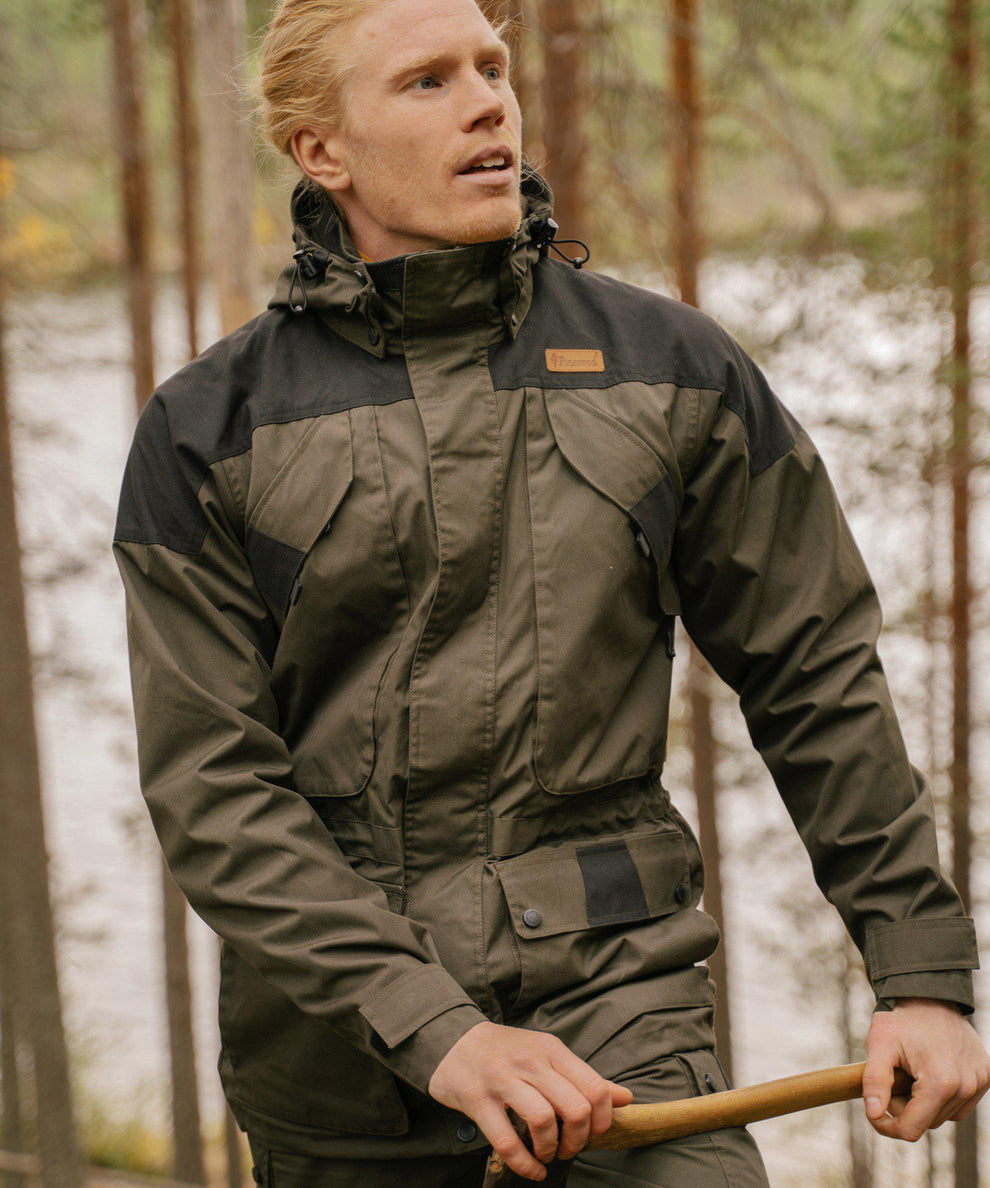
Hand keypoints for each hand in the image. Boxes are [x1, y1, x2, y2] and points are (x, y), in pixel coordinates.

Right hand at [428, 1021, 633, 1181]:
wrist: (454, 1041)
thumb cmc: (508, 1052)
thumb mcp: (548, 1054)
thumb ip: (584, 1077)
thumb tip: (626, 1098)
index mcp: (551, 1050)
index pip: (595, 1088)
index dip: (602, 1121)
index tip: (592, 1133)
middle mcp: (530, 1061)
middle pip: (575, 1108)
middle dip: (578, 1140)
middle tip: (569, 1148)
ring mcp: (502, 1079)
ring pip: (543, 1122)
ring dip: (551, 1150)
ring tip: (547, 1154)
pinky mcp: (477, 1099)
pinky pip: (507, 1141)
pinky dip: (525, 1164)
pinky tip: (532, 1169)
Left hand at [863, 997, 989, 1140]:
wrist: (929, 994)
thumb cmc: (901, 1019)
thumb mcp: (879, 1044)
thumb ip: (875, 1081)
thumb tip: (873, 1114)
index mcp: (940, 1082)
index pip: (912, 1129)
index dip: (887, 1126)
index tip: (873, 1114)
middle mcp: (966, 1086)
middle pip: (928, 1123)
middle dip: (905, 1109)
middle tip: (893, 1080)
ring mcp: (980, 1082)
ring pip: (945, 1115)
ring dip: (925, 1104)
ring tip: (911, 1074)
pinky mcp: (986, 1076)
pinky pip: (961, 1103)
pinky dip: (943, 1097)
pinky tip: (929, 1073)